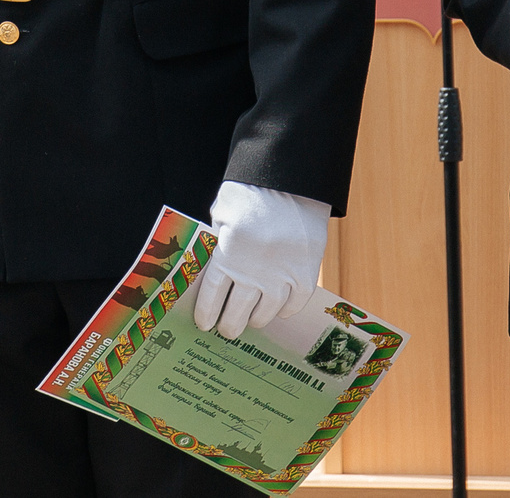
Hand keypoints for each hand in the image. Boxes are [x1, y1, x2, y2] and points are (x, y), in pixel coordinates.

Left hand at [190, 181, 331, 338]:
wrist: (292, 179)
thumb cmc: (252, 193)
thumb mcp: (223, 215)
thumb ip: (216, 244)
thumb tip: (209, 274)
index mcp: (227, 254)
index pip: (211, 297)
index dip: (206, 314)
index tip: (205, 324)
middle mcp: (253, 270)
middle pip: (236, 313)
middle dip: (229, 325)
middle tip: (227, 329)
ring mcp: (281, 274)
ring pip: (264, 313)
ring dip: (255, 320)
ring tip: (251, 320)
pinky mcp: (305, 272)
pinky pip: (293, 304)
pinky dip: (284, 310)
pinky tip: (278, 309)